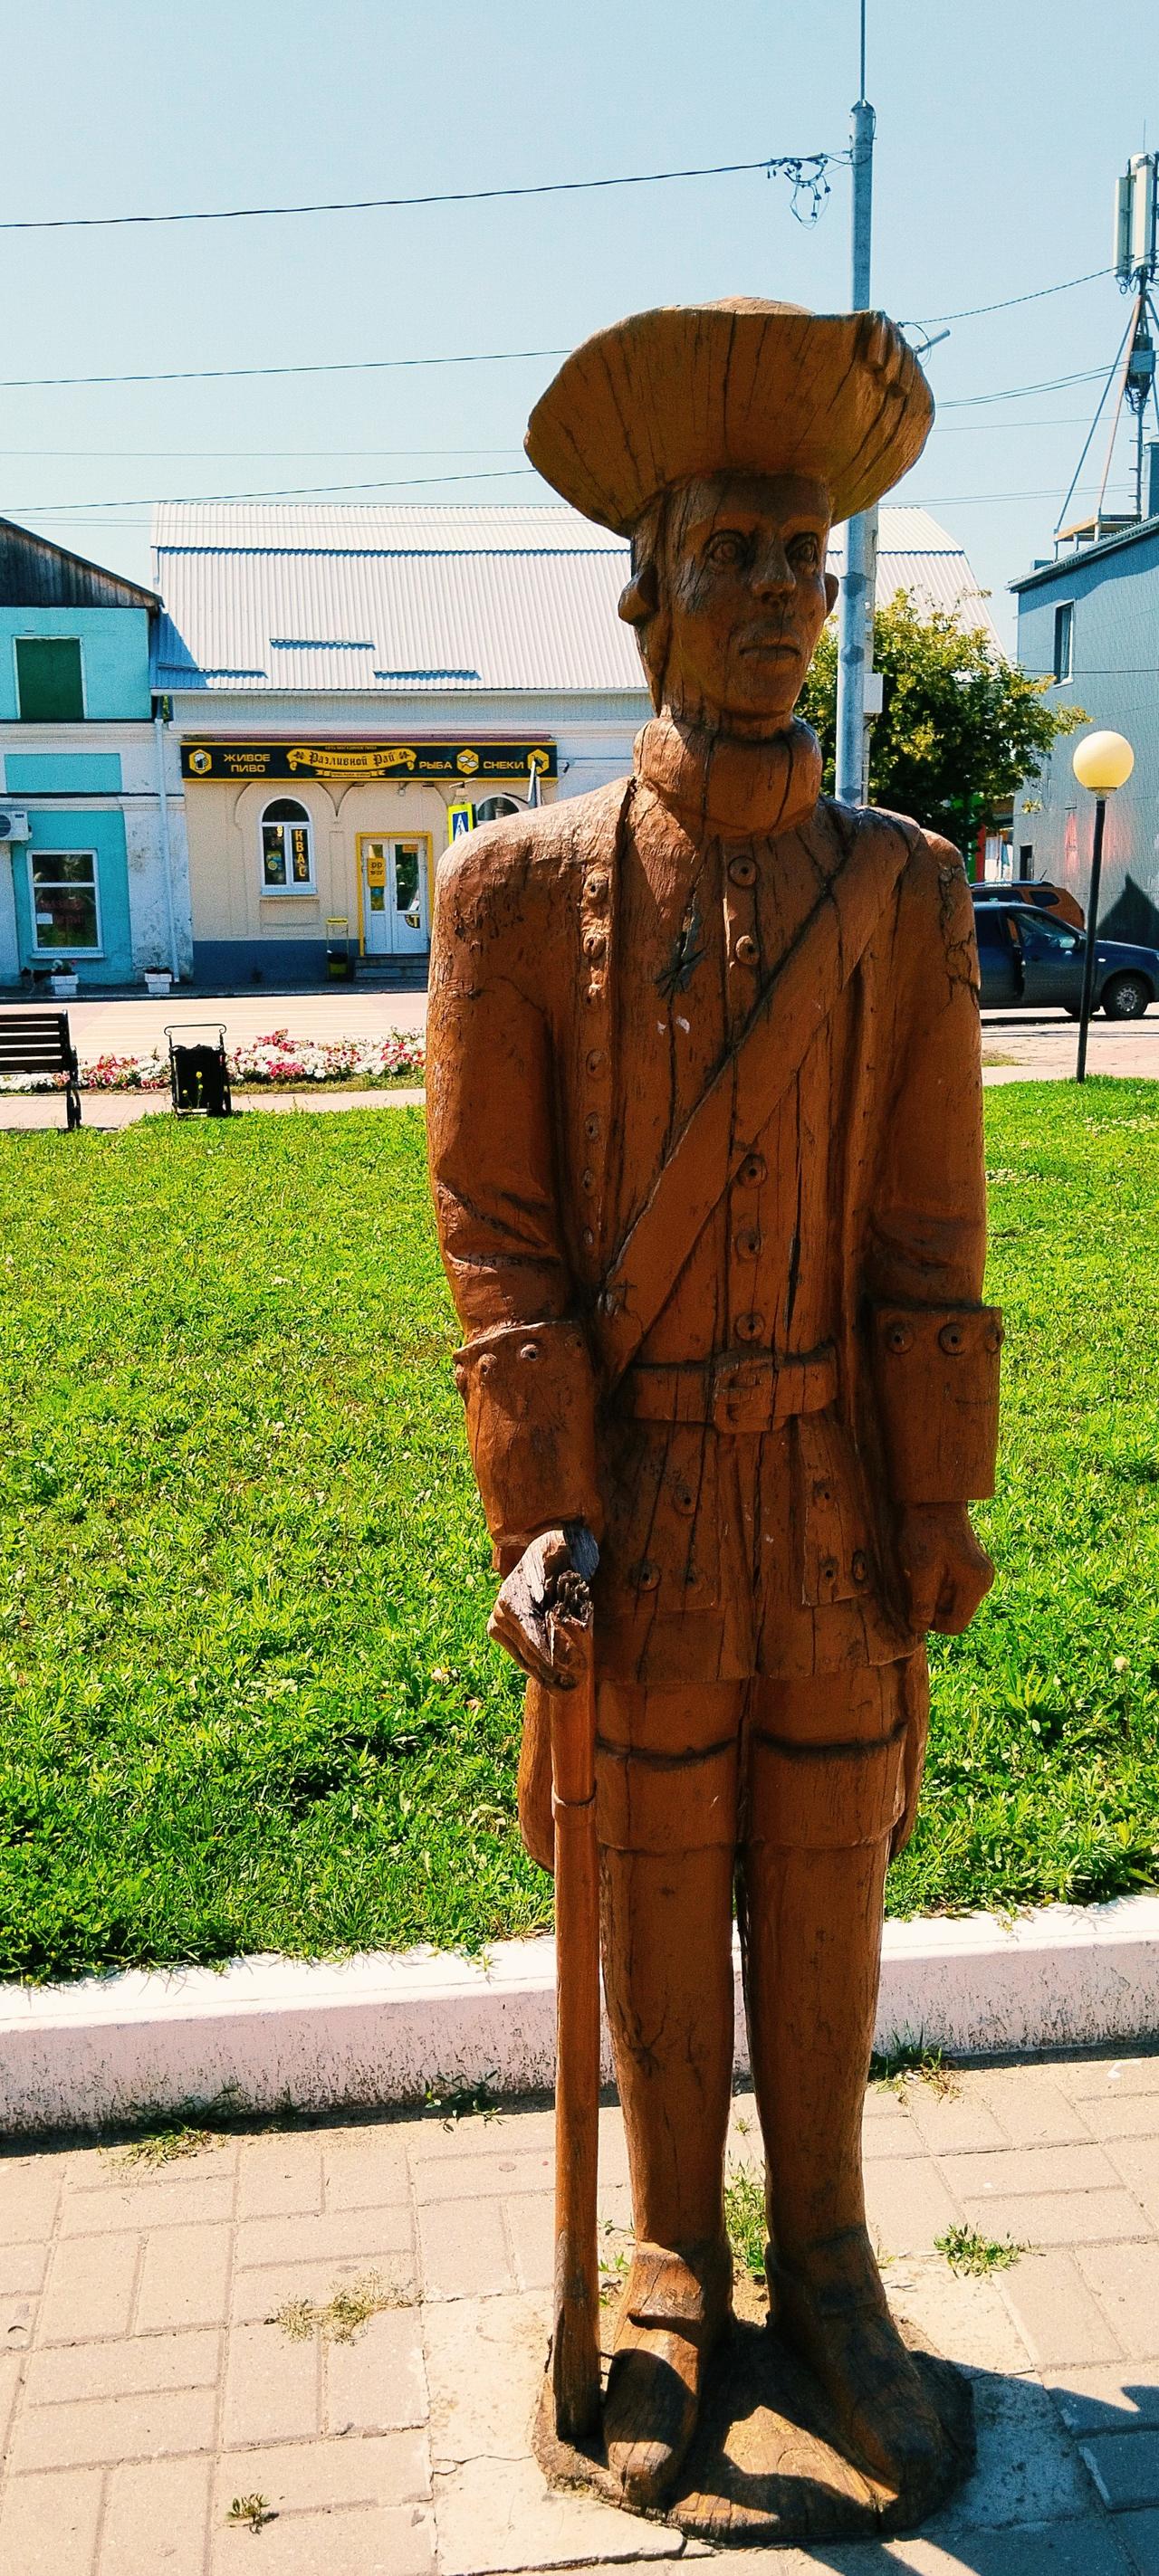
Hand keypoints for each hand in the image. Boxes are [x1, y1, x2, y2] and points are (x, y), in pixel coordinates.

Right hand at [488, 1522, 598, 1687]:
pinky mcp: (501, 1634)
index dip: (549, 1653)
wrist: (541, 1553)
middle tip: (576, 1681)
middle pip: (529, 1651)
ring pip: (525, 1659)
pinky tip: (554, 1682)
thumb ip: (556, 1554)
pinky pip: (521, 1657)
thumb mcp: (556, 1546)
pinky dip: (538, 1670)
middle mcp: (499, 1614)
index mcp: (511, 1599)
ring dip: (546, 1675)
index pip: (531, 1635)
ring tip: (568, 1687)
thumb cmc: (553, 1550)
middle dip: (552, 1668)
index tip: (568, 1668)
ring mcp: (498, 1625)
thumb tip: (547, 1578)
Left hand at [896, 1503, 993, 1635]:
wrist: (934, 1496)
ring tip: (916, 1574)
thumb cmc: (927, 1531)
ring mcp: (978, 1571)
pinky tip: (923, 1566)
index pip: (956, 1625)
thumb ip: (922, 1602)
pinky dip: (936, 1582)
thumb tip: (918, 1628)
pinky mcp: (970, 1563)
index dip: (932, 1625)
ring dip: (933, 1594)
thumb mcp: (921, 1570)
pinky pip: (952, 1584)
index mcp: (975, 1584)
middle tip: (912, 1588)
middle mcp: (983, 1581)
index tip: (913, 1610)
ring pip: (952, 1599)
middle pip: (955, 1612)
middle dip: (932, 1607)